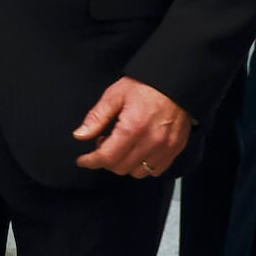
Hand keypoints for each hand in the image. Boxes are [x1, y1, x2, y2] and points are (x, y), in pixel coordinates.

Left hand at [73, 76, 189, 178]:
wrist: (175, 83)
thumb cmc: (145, 86)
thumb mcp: (114, 96)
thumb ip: (96, 118)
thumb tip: (80, 135)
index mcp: (133, 127)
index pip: (108, 157)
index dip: (91, 161)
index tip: (83, 161)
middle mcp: (151, 141)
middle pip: (121, 167)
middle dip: (106, 159)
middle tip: (103, 142)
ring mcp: (165, 147)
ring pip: (138, 172)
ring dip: (124, 164)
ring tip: (121, 145)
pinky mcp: (175, 149)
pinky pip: (156, 170)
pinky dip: (143, 166)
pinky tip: (137, 150)